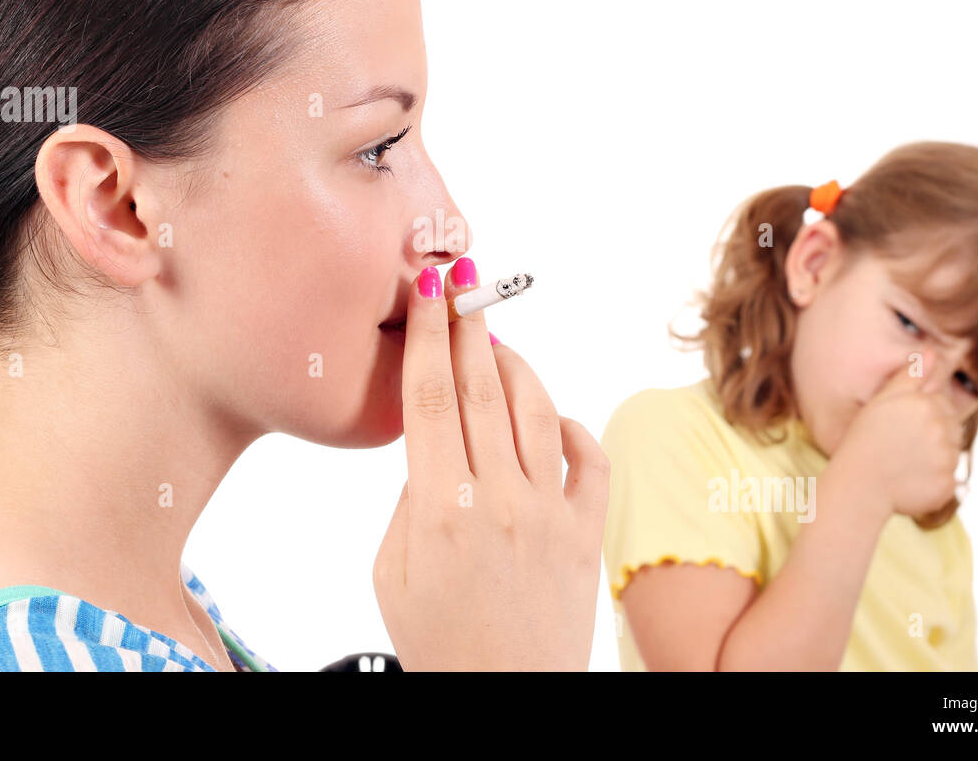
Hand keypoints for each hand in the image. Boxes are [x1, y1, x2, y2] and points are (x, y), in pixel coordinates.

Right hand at [372, 259, 609, 670]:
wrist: (505, 700)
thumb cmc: (442, 643)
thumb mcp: (391, 572)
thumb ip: (410, 497)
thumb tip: (436, 444)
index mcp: (438, 507)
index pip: (431, 396)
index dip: (430, 334)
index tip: (429, 291)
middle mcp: (498, 498)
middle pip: (482, 385)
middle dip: (470, 322)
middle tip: (463, 277)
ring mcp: (549, 511)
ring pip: (534, 407)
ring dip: (514, 364)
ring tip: (495, 341)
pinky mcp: (586, 529)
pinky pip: (586, 456)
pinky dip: (569, 424)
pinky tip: (548, 417)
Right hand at [835, 349, 965, 518]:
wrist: (857, 484)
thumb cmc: (864, 439)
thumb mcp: (883, 401)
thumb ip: (910, 375)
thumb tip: (932, 352)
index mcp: (927, 406)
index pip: (942, 403)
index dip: (922, 413)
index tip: (901, 425)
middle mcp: (942, 432)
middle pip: (951, 428)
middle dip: (933, 434)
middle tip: (902, 444)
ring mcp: (946, 461)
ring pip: (950, 454)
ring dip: (934, 457)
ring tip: (904, 462)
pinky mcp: (947, 487)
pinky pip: (948, 481)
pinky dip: (933, 482)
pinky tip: (909, 479)